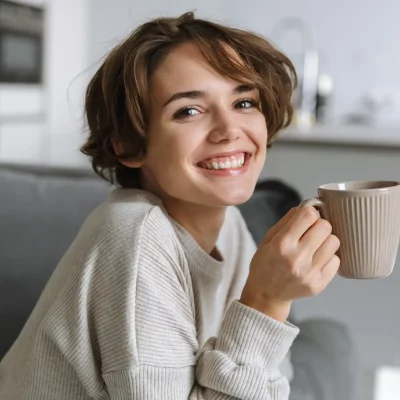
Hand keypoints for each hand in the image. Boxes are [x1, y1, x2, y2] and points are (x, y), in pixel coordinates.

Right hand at [240, 206, 339, 321]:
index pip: (308, 215)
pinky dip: (328, 257)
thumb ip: (287, 221)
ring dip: (326, 240)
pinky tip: (317, 259)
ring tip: (315, 246)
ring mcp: (310, 272)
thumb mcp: (268, 239)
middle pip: (325, 226)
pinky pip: (336, 260)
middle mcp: (297, 258)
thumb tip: (307, 207)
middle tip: (311, 232)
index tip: (307, 217)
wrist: (266, 294)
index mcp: (282, 244)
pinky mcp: (319, 283)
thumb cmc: (265, 264)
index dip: (309, 212)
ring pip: (334, 242)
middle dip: (319, 225)